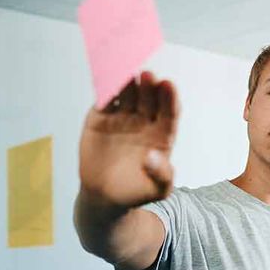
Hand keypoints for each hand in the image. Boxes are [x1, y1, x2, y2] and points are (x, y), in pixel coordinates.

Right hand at [78, 71, 179, 207]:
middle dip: (149, 86)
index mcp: (162, 134)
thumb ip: (163, 175)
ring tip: (127, 73)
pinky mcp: (100, 119)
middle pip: (149, 98)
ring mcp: (122, 118)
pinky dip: (104, 90)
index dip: (169, 98)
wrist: (105, 196)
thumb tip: (154, 156)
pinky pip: (103, 100)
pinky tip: (105, 81)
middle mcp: (144, 122)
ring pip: (127, 95)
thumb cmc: (137, 191)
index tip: (168, 85)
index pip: (169, 112)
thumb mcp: (158, 190)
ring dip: (127, 83)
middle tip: (148, 75)